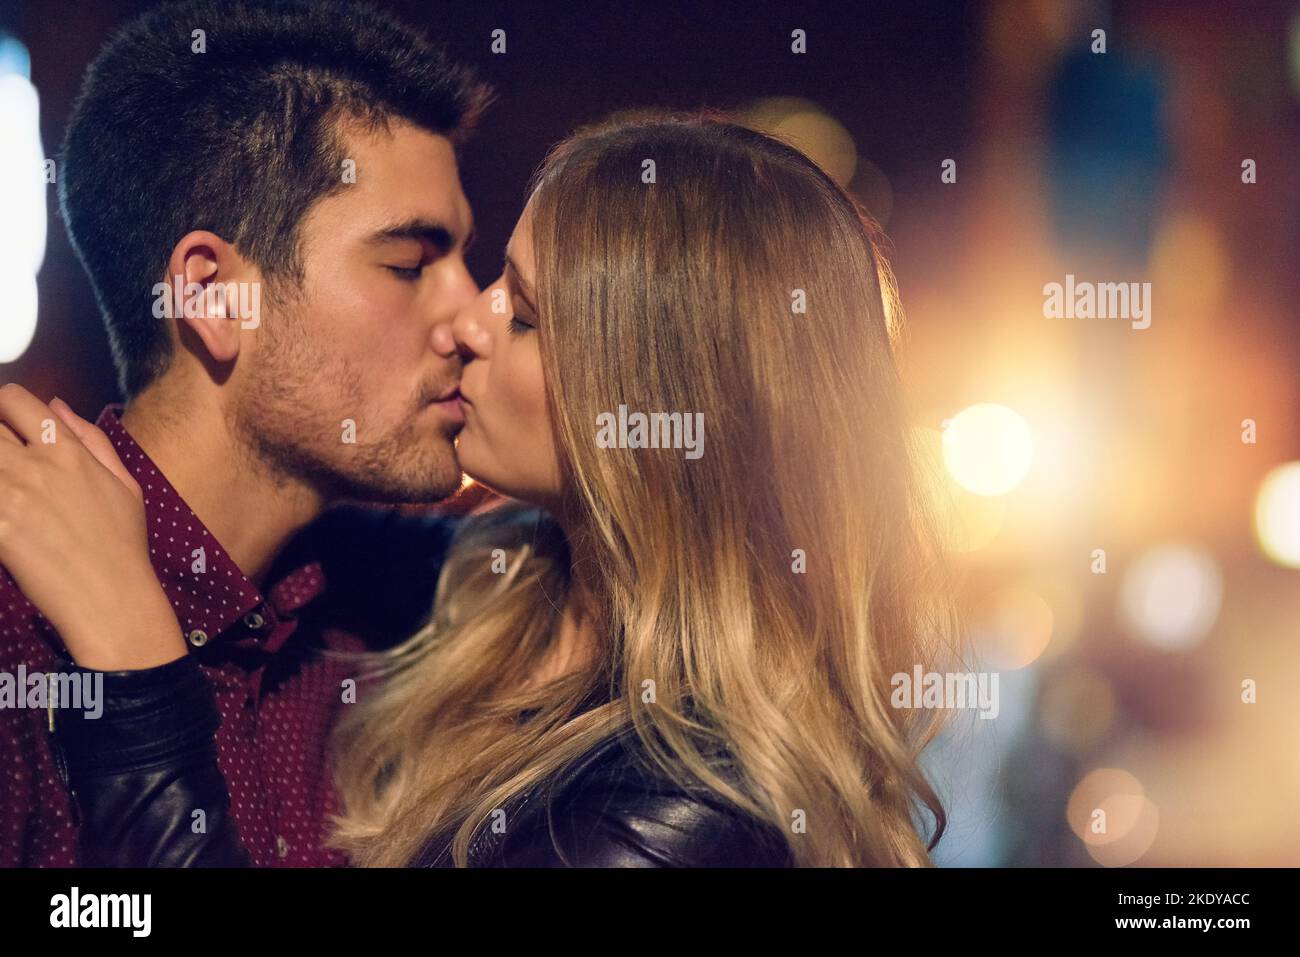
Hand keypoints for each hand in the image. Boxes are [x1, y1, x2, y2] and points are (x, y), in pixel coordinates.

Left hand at [0, 384, 186, 670]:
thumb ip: (90, 438)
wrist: (109, 595)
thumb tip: (57, 405)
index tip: (4, 425)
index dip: (2, 406)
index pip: (14, 400)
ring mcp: (9, 495)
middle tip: (6, 465)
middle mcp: (33, 465)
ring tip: (8, 489)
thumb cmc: (121, 542)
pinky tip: (6, 517)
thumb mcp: (124, 482)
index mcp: (67, 450)